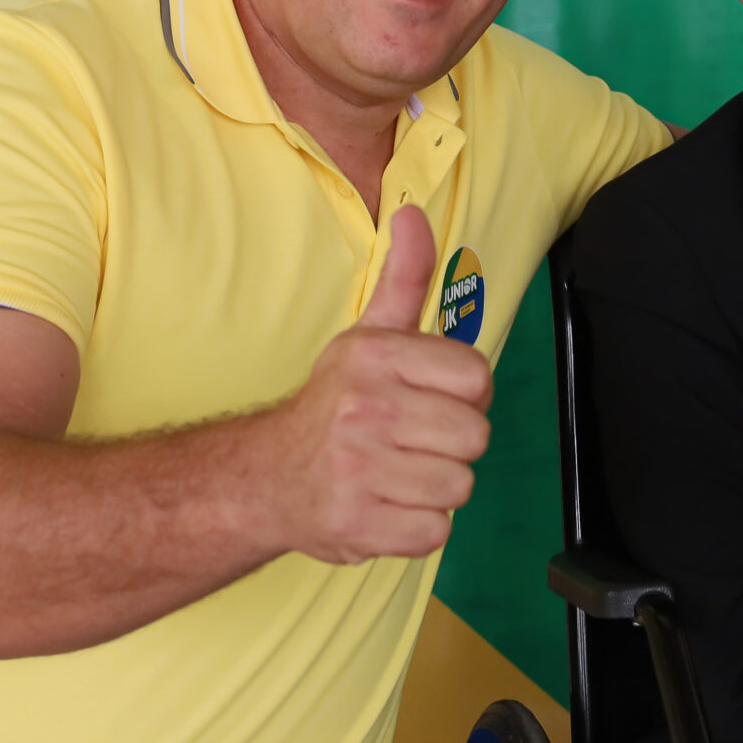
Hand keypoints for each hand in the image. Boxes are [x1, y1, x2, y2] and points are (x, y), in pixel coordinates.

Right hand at [257, 205, 492, 564]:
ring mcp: (360, 471)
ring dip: (436, 486)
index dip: (463, 394)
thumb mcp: (368, 334)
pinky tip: (387, 505)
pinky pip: (435, 531)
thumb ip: (404, 277)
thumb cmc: (334, 404)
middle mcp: (365, 410)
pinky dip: (417, 526)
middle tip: (413, 440)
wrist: (265, 478)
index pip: (478, 378)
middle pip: (476, 435)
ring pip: (459, 485)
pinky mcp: (359, 525)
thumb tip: (414, 211)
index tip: (430, 398)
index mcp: (376, 358)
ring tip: (398, 472)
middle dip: (452, 443)